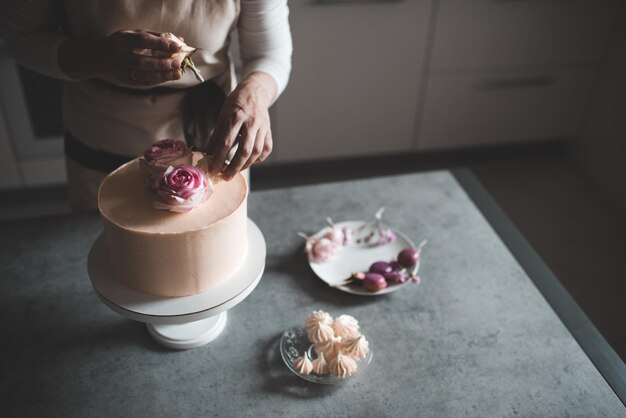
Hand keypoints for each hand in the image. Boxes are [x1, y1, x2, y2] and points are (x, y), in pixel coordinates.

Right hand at [59, 30, 182, 84]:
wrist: (99, 56)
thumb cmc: (124, 42)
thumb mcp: (135, 35)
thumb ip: (157, 37)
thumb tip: (180, 40)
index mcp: (121, 39)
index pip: (142, 40)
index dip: (160, 43)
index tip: (176, 46)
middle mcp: (118, 55)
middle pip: (140, 61)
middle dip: (161, 63)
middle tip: (177, 63)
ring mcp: (120, 69)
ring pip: (142, 75)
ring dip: (161, 75)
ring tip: (177, 73)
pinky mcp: (125, 80)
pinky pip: (142, 82)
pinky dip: (157, 80)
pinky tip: (168, 77)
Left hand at [207, 72, 276, 179]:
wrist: (256, 91)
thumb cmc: (236, 104)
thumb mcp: (223, 116)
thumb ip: (216, 136)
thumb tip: (207, 154)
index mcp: (236, 116)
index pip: (226, 142)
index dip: (219, 158)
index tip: (213, 169)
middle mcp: (251, 122)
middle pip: (244, 150)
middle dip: (234, 166)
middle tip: (226, 176)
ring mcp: (262, 127)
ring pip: (256, 151)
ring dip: (246, 164)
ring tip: (236, 170)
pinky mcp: (269, 131)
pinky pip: (266, 149)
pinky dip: (258, 158)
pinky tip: (250, 162)